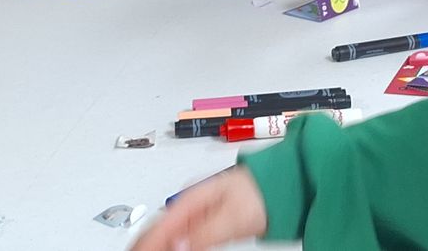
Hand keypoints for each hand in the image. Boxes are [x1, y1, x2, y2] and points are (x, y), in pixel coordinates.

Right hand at [131, 168, 267, 250]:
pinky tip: (171, 249)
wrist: (281, 183)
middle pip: (160, 227)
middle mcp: (193, 201)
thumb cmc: (261, 191)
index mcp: (194, 196)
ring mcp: (199, 210)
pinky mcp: (207, 219)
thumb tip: (178, 245)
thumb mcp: (232, 215)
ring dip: (159, 244)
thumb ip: (204, 232)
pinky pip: (181, 235)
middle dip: (149, 243)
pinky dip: (172, 244)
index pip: (160, 224)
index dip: (146, 243)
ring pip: (169, 232)